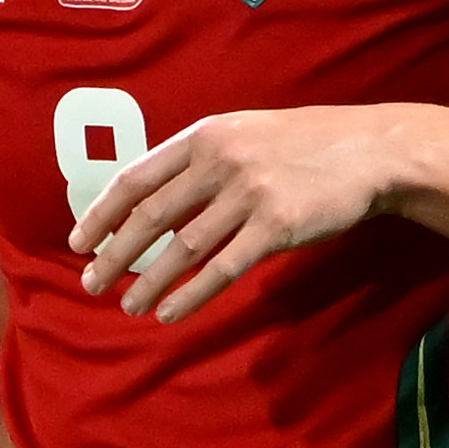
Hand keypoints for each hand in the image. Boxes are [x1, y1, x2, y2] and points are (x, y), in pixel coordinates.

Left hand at [68, 106, 407, 321]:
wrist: (368, 151)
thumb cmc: (300, 146)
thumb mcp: (241, 134)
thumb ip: (197, 160)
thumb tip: (148, 198)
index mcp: (204, 138)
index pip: (136, 178)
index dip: (102, 212)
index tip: (80, 241)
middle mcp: (221, 162)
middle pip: (151, 216)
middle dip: (114, 254)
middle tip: (90, 283)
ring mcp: (250, 194)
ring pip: (182, 248)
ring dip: (149, 282)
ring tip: (128, 306)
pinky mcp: (278, 226)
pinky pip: (223, 268)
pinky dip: (191, 295)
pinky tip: (170, 313)